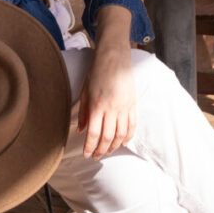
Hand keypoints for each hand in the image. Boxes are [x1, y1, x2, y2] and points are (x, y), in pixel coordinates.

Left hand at [78, 38, 135, 158]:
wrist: (114, 55)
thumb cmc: (96, 71)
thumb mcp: (85, 91)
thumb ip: (83, 112)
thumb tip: (80, 130)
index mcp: (97, 105)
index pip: (93, 133)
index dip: (90, 147)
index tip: (87, 155)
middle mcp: (112, 108)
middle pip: (107, 137)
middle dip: (101, 150)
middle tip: (96, 157)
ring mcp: (124, 106)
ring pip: (121, 134)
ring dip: (114, 146)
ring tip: (107, 151)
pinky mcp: (133, 103)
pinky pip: (132, 125)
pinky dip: (128, 137)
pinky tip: (122, 142)